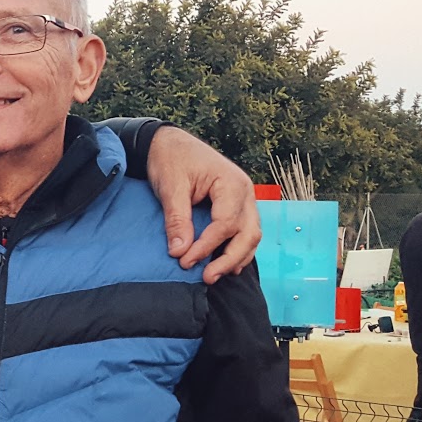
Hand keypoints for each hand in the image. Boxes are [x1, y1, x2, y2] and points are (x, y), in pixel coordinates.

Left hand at [146, 126, 259, 283]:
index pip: (225, 223)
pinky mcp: (237, 206)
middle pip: (248, 233)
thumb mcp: (170, 187)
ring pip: (252, 236)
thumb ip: (177, 219)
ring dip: (236, 257)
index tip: (185, 261)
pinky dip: (238, 249)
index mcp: (231, 183)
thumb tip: (179, 251)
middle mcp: (245, 192)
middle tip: (206, 278)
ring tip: (214, 275)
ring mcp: (244, 200)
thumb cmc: (171, 159)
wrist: (169, 143)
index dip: (207, 246)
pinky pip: (245, 232)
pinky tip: (225, 265)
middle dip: (228, 259)